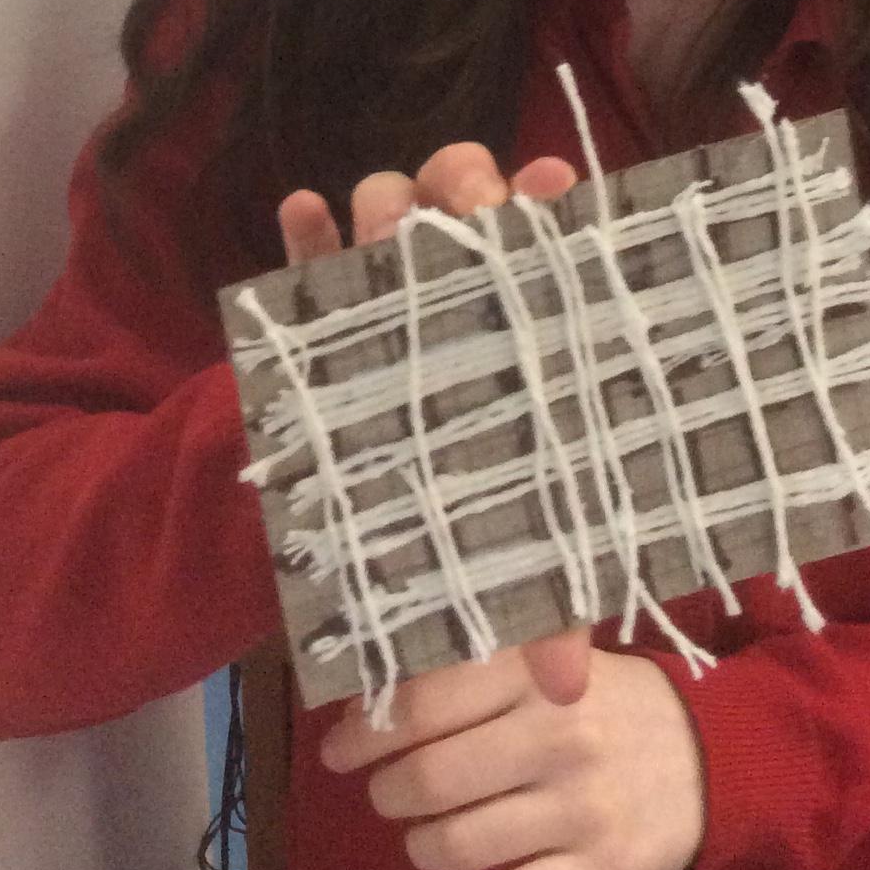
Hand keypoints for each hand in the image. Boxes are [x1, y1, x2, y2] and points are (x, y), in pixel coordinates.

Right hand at [278, 142, 593, 710]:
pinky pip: (303, 244)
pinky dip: (304, 225)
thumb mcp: (502, 548)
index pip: (542, 237)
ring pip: (386, 199)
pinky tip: (303, 214)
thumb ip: (536, 599)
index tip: (552, 188)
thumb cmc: (457, 512)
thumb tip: (566, 688)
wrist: (352, 516)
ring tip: (388, 233)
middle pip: (463, 188)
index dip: (546, 204)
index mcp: (522, 317)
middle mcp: (457, 281)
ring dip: (390, 203)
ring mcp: (381, 284)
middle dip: (464, 182)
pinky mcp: (311, 303)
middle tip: (469, 212)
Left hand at [321, 640, 705, 869]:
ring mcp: (582, 808)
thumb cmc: (605, 704)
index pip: (427, 701)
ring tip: (428, 835)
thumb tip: (369, 698)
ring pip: (458, 845)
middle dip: (388, 793)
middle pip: (431, 778)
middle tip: (388, 792)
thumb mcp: (550, 668)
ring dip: (423, 845)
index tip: (341, 747)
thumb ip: (473, 675)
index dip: (367, 729)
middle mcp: (558, 737)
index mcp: (538, 675)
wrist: (712, 759)